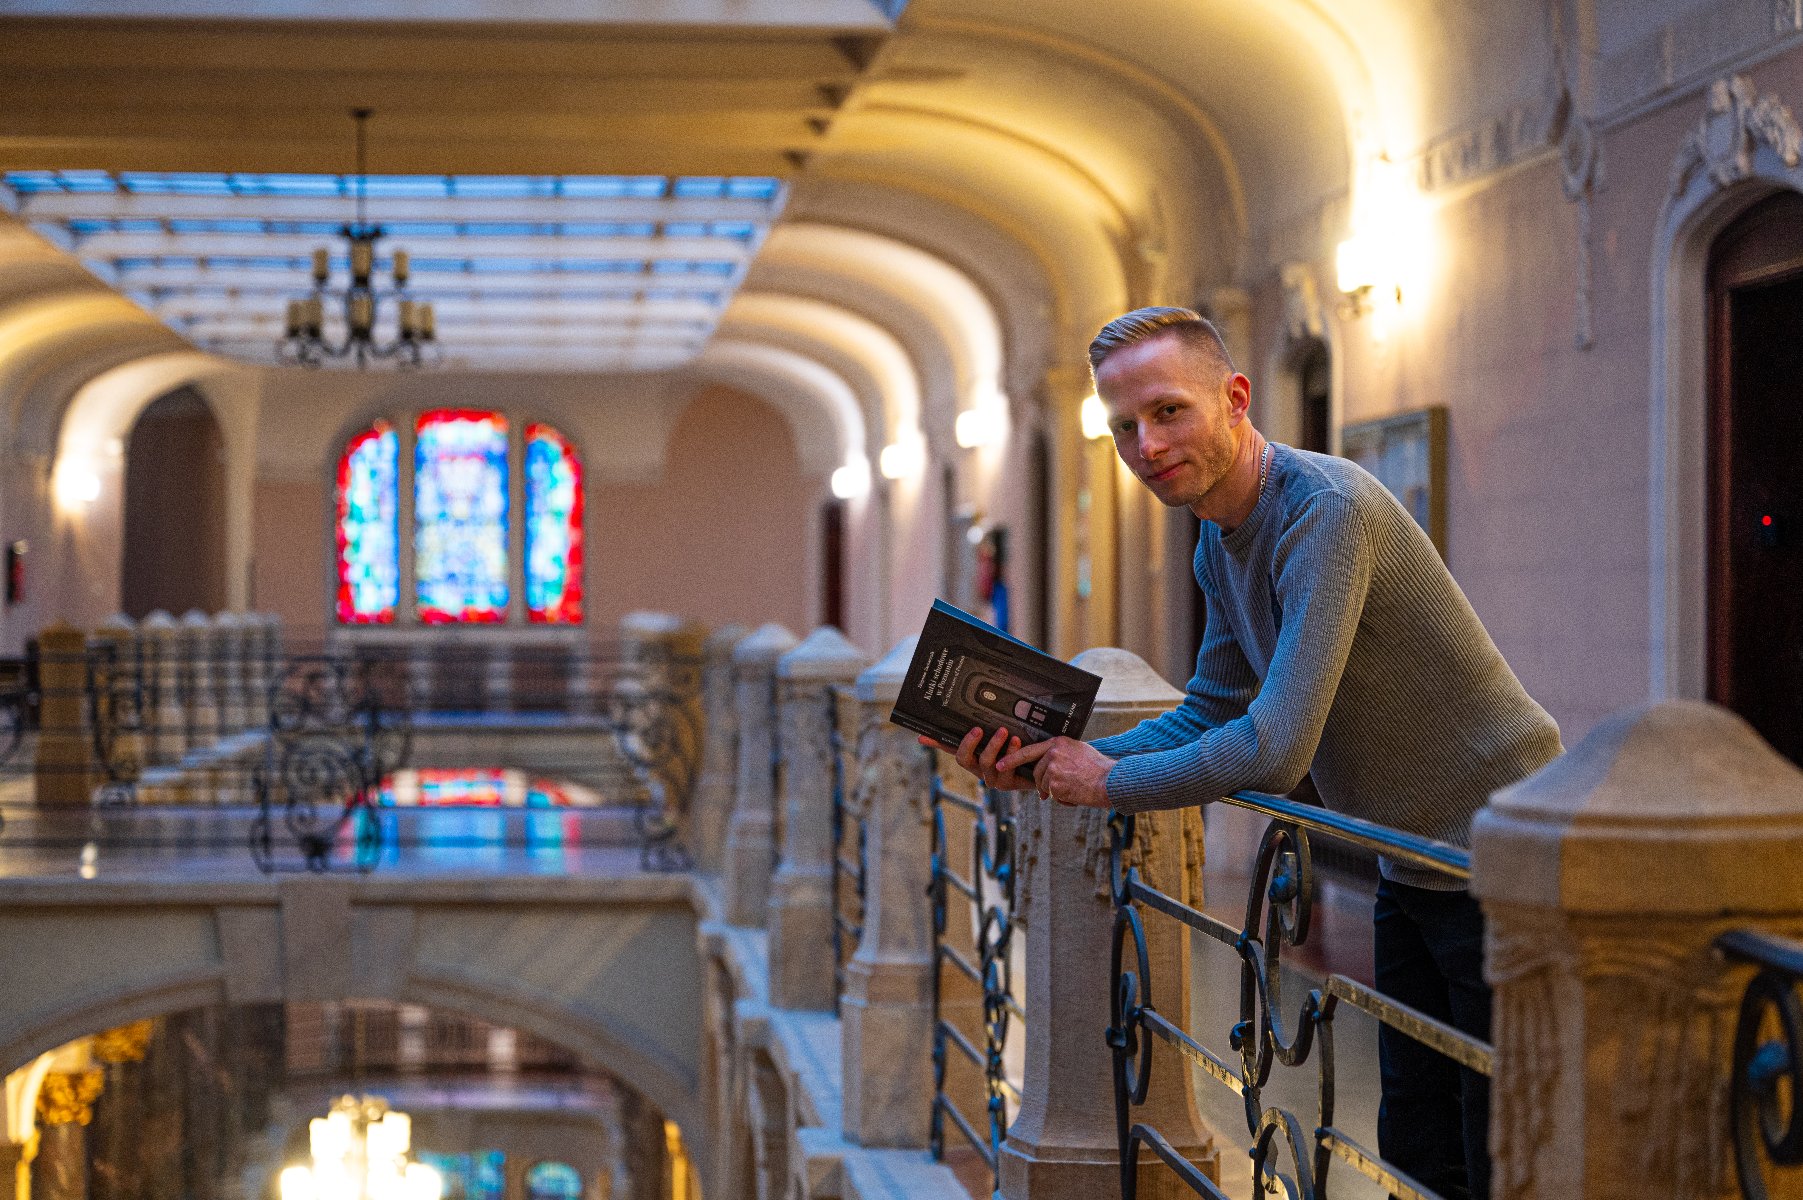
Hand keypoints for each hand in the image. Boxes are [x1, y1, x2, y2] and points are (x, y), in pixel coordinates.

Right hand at [919, 727, 1037, 790]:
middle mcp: (979, 768)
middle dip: (969, 743)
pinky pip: (1006, 769)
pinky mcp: (1008, 784)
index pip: (951, 748)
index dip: (935, 744)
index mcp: (975, 756)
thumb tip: (981, 700)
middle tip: (978, 729)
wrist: (1044, 766)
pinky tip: (1017, 742)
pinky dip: (1011, 753)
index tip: (923, 736)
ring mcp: (993, 777)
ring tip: (1004, 732)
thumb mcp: (1007, 732)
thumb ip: (993, 721)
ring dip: (994, 745)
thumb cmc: (1023, 746)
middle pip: (963, 759)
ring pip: (985, 762)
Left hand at [997, 736, 1114, 808]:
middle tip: (1063, 785)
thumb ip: (1061, 753)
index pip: (1029, 750)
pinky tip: (1075, 793)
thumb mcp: (1079, 750)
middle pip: (1037, 772)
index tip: (999, 764)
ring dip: (1054, 790)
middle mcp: (1053, 753)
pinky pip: (1051, 794)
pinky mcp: (1055, 783)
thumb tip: (1048, 761)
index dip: (1012, 758)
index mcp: (1058, 742)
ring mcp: (1053, 768)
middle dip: (1045, 782)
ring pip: (1042, 784)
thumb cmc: (1099, 768)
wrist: (1110, 781)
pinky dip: (1062, 798)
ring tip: (1074, 787)